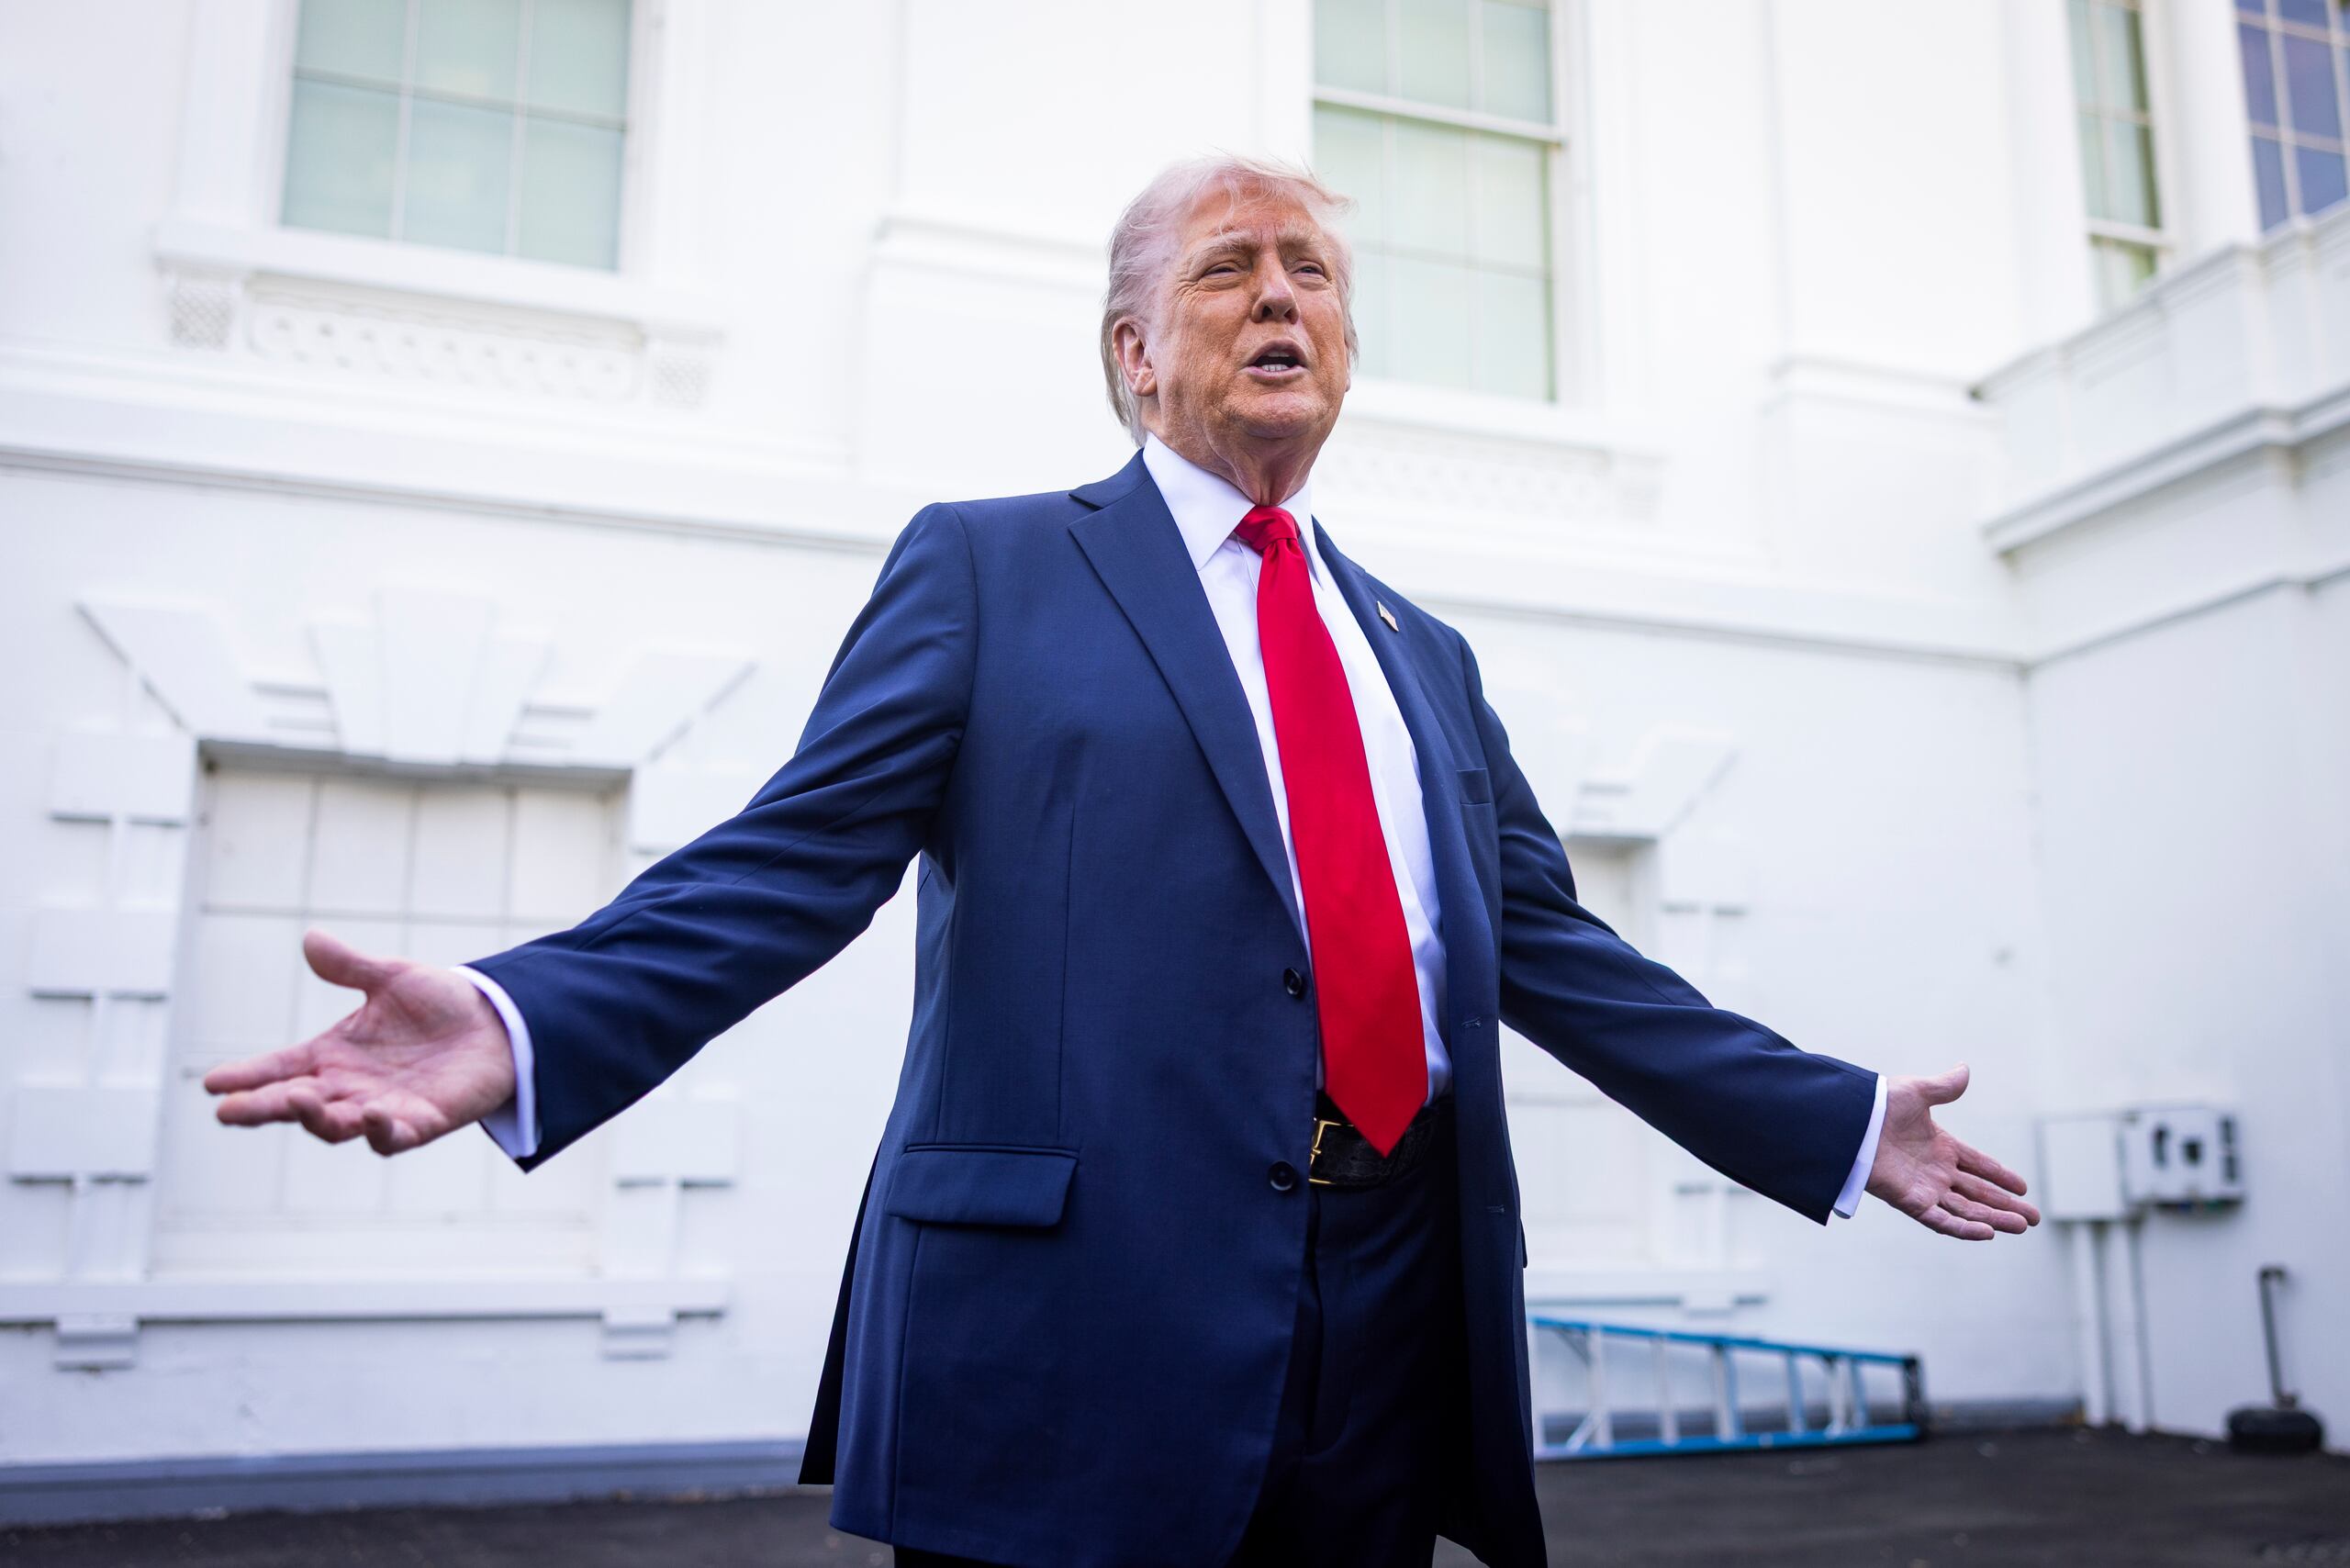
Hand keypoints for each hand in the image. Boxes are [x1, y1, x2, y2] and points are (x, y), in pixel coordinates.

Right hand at [202, 929, 517, 1155]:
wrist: (499, 1024)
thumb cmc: (441, 1004)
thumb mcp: (392, 978)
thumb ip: (351, 967)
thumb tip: (311, 938)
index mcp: (332, 1055)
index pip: (279, 1068)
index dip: (247, 1075)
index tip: (211, 1081)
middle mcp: (348, 1087)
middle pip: (293, 1103)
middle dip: (261, 1107)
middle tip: (228, 1111)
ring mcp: (380, 1108)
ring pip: (334, 1125)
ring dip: (314, 1117)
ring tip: (295, 1100)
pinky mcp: (420, 1123)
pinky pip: (392, 1136)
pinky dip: (378, 1131)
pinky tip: (369, 1115)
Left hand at [1865, 1063, 2040, 1239]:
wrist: (1849, 1121)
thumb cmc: (1877, 1104)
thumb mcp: (1918, 1092)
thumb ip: (1944, 1087)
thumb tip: (1965, 1069)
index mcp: (1940, 1146)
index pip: (1978, 1165)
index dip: (2000, 1176)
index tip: (2023, 1187)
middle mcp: (1935, 1170)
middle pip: (1978, 1192)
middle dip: (2006, 1206)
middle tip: (2033, 1218)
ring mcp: (1924, 1188)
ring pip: (1966, 1209)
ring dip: (1994, 1219)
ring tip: (2021, 1226)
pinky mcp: (1910, 1201)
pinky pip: (1941, 1219)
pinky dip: (1964, 1228)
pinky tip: (1988, 1233)